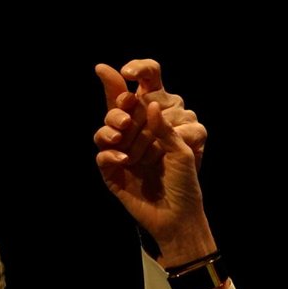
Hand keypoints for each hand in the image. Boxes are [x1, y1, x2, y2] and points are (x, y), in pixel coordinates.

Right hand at [93, 59, 215, 263]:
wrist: (178, 217)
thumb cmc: (185, 182)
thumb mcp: (182, 152)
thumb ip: (165, 128)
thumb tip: (149, 103)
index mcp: (154, 123)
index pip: (140, 89)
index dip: (135, 73)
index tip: (129, 71)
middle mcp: (135, 133)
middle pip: (119, 107)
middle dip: (120, 108)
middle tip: (127, 116)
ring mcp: (121, 150)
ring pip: (106, 129)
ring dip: (112, 128)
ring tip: (122, 132)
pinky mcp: (111, 171)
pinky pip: (103, 155)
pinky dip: (110, 154)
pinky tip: (123, 159)